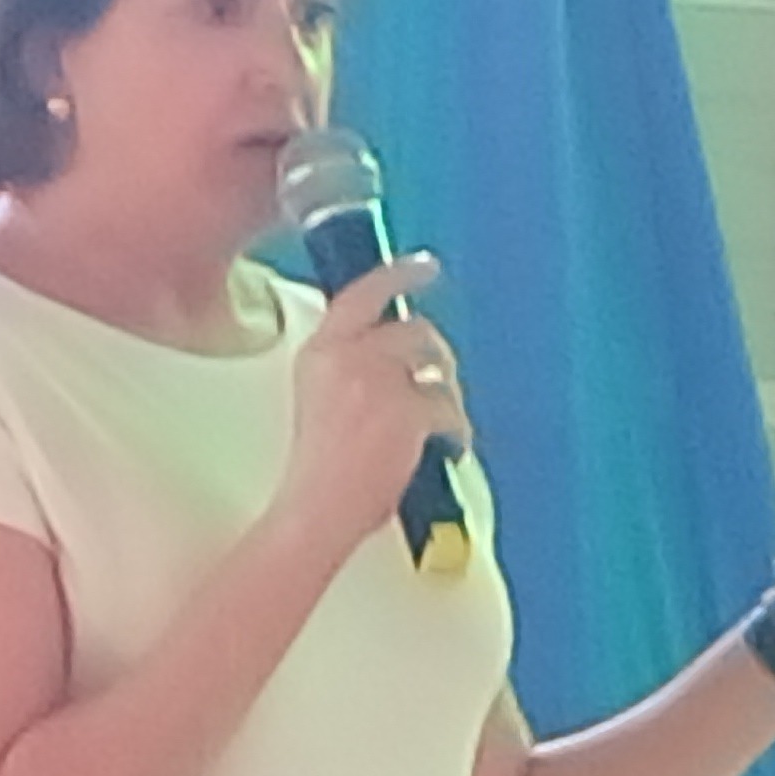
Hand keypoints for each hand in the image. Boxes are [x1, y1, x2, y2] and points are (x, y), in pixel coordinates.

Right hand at [274, 250, 464, 544]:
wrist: (317, 509)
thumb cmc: (317, 472)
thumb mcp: (318, 402)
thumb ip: (349, 371)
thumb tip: (392, 366)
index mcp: (319, 353)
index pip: (362, 294)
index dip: (398, 275)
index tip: (423, 266)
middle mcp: (350, 356)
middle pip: (412, 329)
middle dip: (435, 351)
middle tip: (440, 372)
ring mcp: (381, 382)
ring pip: (437, 365)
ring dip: (448, 390)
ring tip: (444, 418)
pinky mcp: (410, 412)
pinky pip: (450, 409)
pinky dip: (457, 430)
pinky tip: (451, 446)